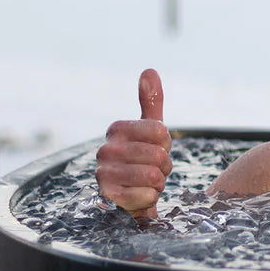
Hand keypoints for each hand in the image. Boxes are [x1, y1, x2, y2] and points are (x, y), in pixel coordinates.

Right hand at [97, 68, 172, 217]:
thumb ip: (151, 102)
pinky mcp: (109, 198)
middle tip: (153, 170)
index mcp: (116, 129)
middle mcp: (105, 149)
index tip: (155, 150)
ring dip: (158, 184)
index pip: (160, 131)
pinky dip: (150, 199)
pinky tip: (139, 197)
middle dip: (164, 167)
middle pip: (159, 155)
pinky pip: (147, 196)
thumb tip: (149, 70)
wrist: (131, 199)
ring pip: (154, 176)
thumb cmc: (143, 161)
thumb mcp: (151, 131)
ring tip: (146, 184)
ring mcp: (104, 174)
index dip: (166, 145)